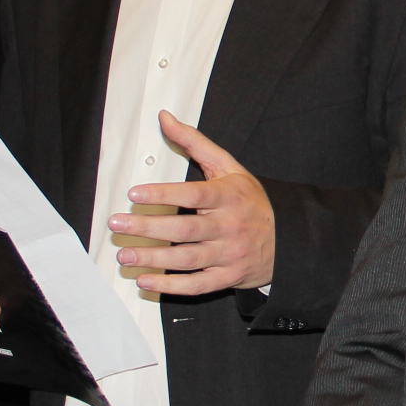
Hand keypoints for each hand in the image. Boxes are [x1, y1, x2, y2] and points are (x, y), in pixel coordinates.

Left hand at [111, 113, 275, 294]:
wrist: (287, 238)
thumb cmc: (250, 201)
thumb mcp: (229, 167)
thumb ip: (195, 142)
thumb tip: (165, 118)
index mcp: (228, 196)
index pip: (193, 194)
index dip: (163, 195)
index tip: (135, 194)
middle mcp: (229, 226)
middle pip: (185, 229)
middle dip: (148, 228)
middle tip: (118, 225)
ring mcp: (229, 254)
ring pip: (188, 259)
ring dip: (154, 259)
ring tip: (125, 256)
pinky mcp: (228, 277)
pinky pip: (197, 285)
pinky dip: (171, 286)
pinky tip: (147, 281)